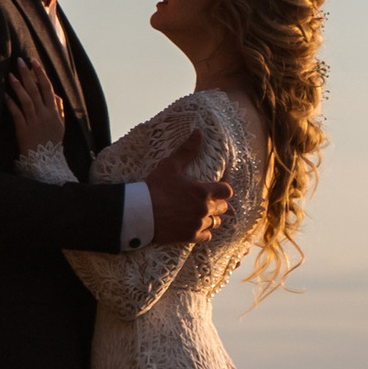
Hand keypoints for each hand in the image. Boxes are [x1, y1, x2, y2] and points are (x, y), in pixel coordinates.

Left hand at [5, 52, 66, 154]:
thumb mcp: (60, 124)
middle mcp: (44, 115)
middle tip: (21, 61)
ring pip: (26, 100)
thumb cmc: (52, 141)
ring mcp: (34, 122)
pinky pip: (17, 114)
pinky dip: (11, 103)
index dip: (41, 74)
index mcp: (54, 112)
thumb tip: (55, 94)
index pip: (48, 88)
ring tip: (11, 74)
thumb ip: (59, 108)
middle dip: (28, 74)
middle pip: (36, 90)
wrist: (45, 160)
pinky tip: (5, 94)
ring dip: (18, 86)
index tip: (34, 61)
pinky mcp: (23, 129)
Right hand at [147, 129, 230, 247]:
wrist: (140, 213)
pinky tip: (196, 226)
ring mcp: (198, 224)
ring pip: (216, 222)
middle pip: (223, 208)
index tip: (215, 189)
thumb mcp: (171, 165)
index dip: (223, 189)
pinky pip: (207, 236)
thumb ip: (187, 150)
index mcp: (203, 191)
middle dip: (216, 203)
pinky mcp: (190, 236)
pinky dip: (204, 232)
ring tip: (200, 213)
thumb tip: (199, 132)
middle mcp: (204, 209)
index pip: (227, 191)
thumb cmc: (155, 187)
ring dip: (211, 217)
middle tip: (205, 200)